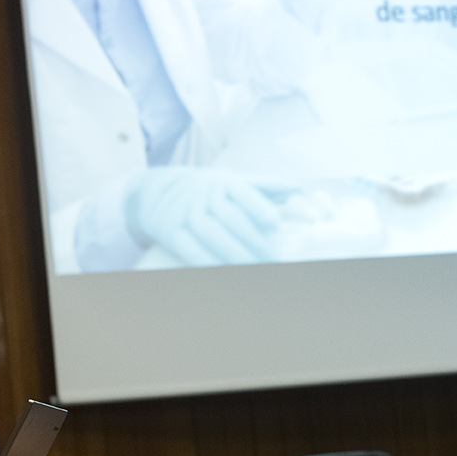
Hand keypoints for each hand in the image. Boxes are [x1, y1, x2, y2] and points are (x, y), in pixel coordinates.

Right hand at [124, 168, 291, 265]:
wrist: (156, 190)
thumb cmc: (207, 189)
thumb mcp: (232, 181)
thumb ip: (264, 187)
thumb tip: (299, 189)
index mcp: (224, 181)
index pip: (243, 192)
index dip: (259, 207)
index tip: (276, 224)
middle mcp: (204, 194)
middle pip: (231, 218)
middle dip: (254, 240)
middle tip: (276, 261)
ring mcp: (185, 212)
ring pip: (211, 233)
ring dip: (233, 254)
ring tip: (255, 271)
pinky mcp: (170, 230)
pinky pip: (188, 247)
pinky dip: (206, 261)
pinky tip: (223, 274)